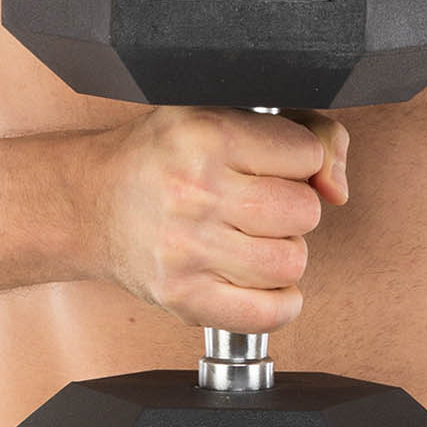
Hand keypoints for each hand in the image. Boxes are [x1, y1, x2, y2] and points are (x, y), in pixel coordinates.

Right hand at [85, 106, 348, 334]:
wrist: (89, 203)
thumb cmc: (160, 157)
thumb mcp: (222, 114)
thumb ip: (303, 130)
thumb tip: (337, 186)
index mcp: (207, 134)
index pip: (306, 154)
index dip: (298, 160)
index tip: (271, 164)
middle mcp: (196, 191)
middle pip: (304, 212)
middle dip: (293, 208)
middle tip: (260, 204)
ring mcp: (187, 249)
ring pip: (290, 262)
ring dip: (282, 253)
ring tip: (252, 238)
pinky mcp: (183, 298)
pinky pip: (268, 313)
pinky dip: (278, 302)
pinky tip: (257, 280)